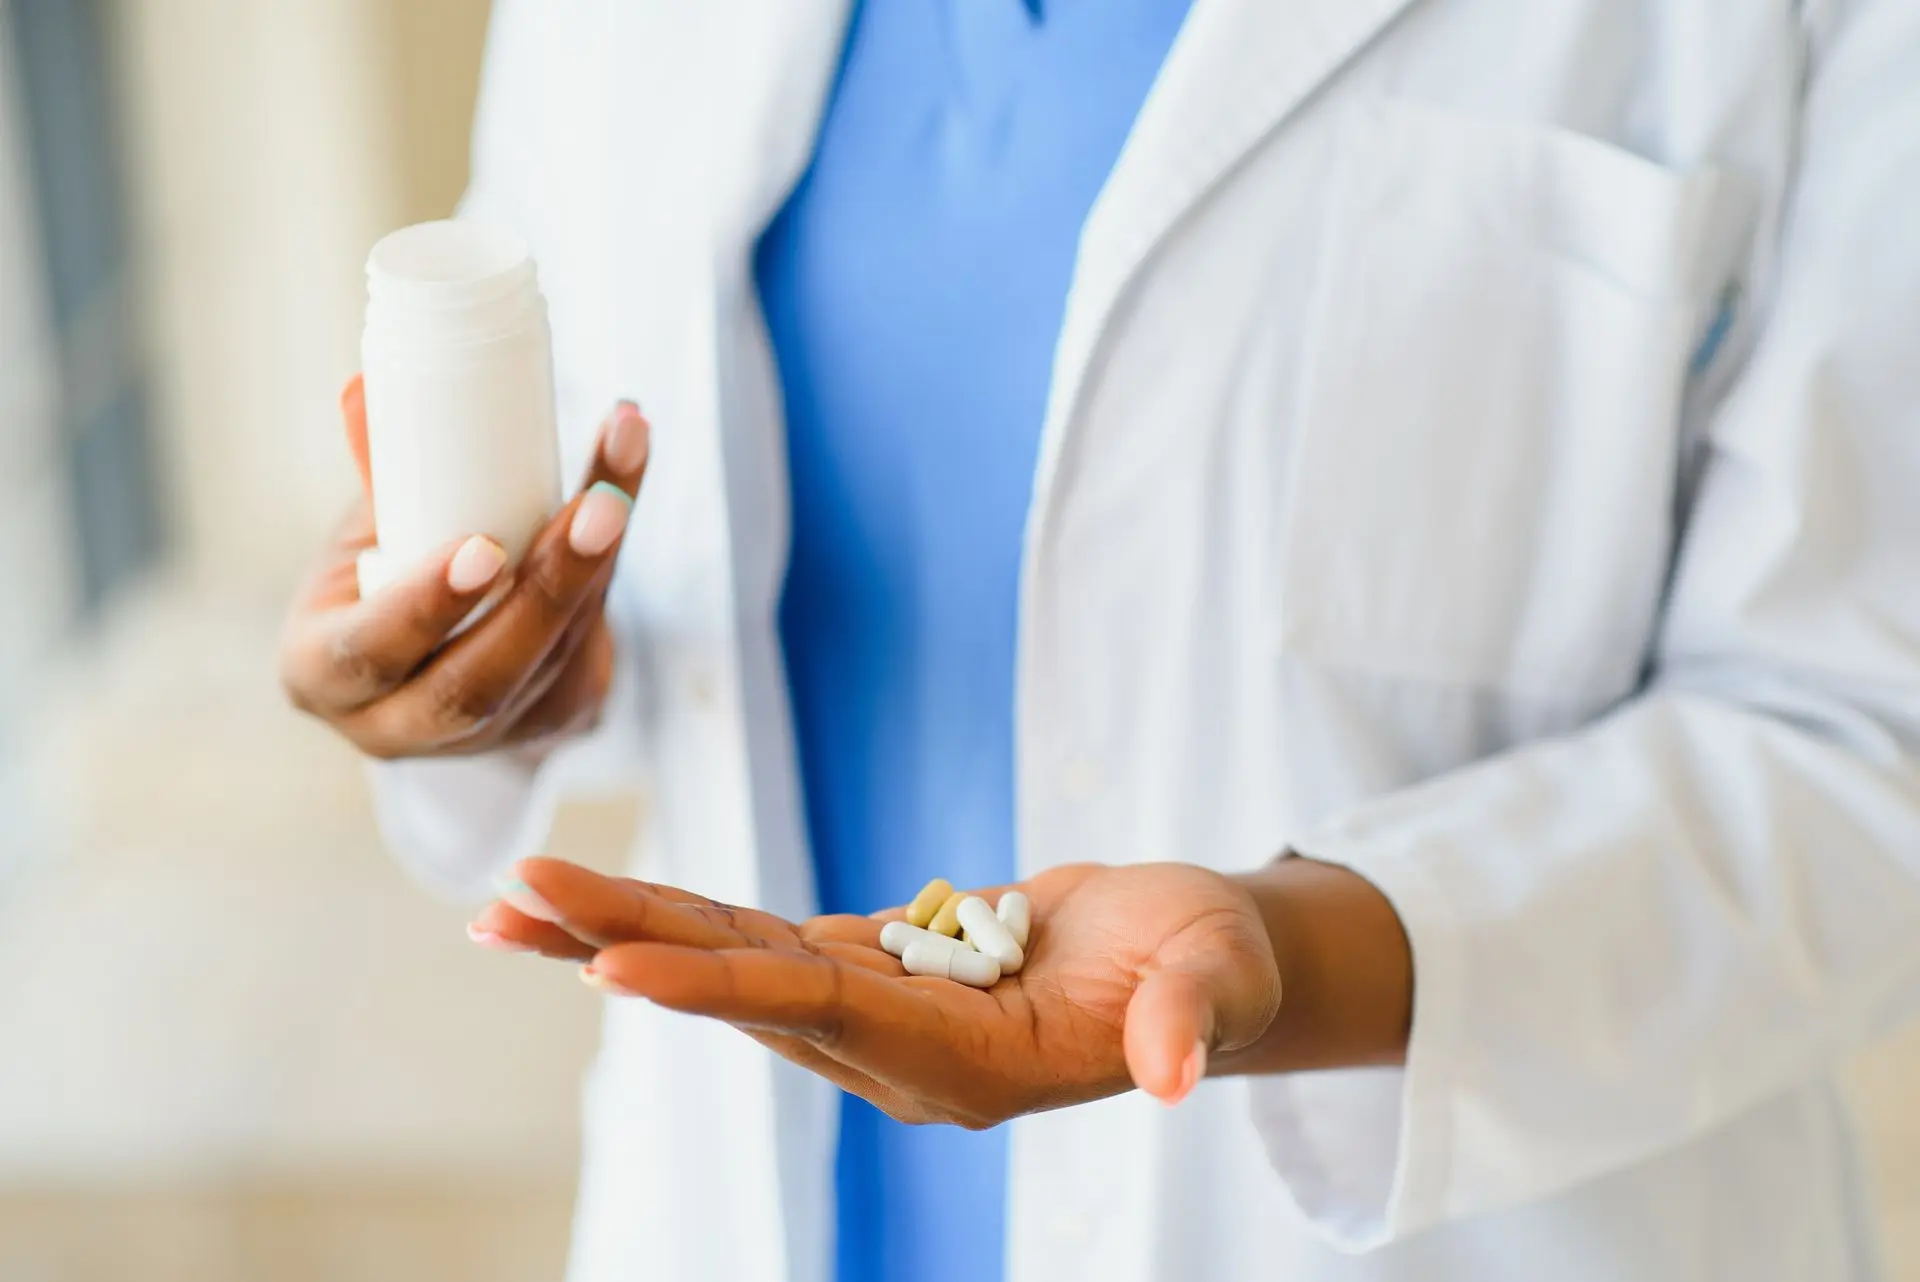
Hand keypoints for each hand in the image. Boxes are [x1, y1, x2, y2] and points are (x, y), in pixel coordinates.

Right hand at [280, 377, 648, 758]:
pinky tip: (623, 490)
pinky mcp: (549, 721)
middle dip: (549, 589)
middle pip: (482, 679)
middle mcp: (397, 726)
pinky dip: (607, 566)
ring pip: (551, 660)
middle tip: (599, 506)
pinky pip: (589, 648)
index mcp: (322, 675)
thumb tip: (368, 390)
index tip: (485, 548)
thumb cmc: (377, 581)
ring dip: (597, 564)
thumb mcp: (360, 536)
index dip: (427, 607)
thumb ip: (376, 477)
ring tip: (621, 471)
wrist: (431, 657)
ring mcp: (482, 737)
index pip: (371, 653)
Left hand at [467, 858, 1285, 1125]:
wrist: (1196, 962)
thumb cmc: (1213, 964)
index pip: (821, 1013)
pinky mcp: (874, 970)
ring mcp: (879, 1015)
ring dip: (626, 930)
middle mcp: (901, 1052)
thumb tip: (1177, 1074)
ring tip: (516, 902)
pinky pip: (760, 940)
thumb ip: (1194, 1022)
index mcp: (968, 1061)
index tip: (609, 964)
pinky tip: (604, 909)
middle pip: (742, 991)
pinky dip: (682, 919)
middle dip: (627, 945)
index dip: (719, 983)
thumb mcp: (1217, 980)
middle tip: (511, 906)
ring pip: (733, 963)